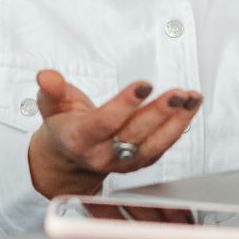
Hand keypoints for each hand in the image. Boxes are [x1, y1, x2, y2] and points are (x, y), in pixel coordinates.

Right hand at [26, 69, 201, 199]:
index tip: (143, 85)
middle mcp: (102, 155)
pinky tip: (189, 107)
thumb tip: (46, 76)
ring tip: (191, 98)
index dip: (125, 104)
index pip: (104, 123)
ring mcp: (123, 162)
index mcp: (79, 139)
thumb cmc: (64, 126)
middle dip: (159, 112)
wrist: (69, 158)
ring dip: (177, 120)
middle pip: (134, 134)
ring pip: (154, 144)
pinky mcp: (139, 162)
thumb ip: (52, 90)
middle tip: (178, 93)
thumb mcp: (51, 105)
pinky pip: (162, 146)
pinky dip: (179, 126)